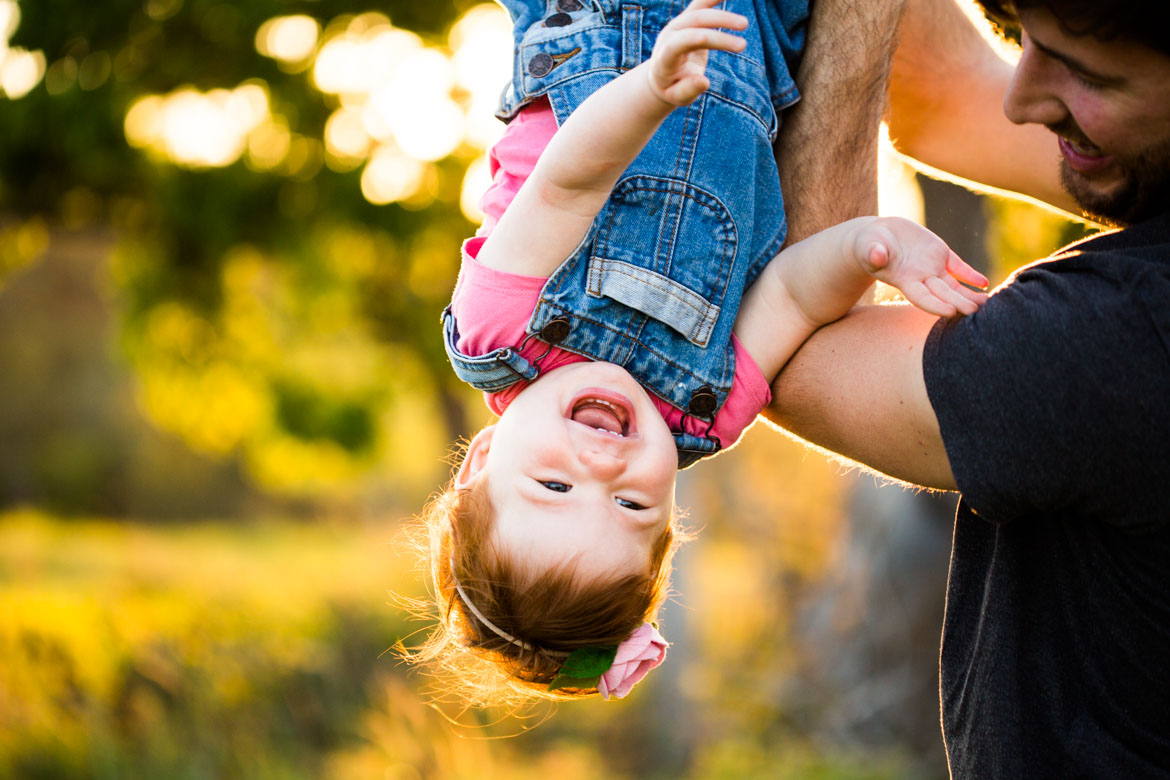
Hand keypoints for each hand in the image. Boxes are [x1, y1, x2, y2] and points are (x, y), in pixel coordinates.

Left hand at [647, 0, 747, 106]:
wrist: (661, 75)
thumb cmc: (672, 89)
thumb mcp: (678, 96)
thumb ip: (689, 89)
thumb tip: (704, 82)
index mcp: (665, 56)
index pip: (682, 42)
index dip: (703, 39)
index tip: (727, 48)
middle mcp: (668, 35)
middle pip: (694, 24)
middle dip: (720, 30)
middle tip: (744, 45)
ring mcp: (676, 25)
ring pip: (699, 11)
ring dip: (722, 15)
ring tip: (745, 23)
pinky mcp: (685, 19)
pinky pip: (699, 4)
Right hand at [853, 217, 989, 316]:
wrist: (879, 237)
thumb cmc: (868, 246)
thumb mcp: (868, 247)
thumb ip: (873, 253)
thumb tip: (876, 255)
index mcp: (904, 280)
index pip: (921, 296)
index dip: (934, 304)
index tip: (949, 312)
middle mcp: (921, 278)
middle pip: (942, 293)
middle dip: (958, 302)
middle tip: (975, 311)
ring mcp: (932, 268)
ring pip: (954, 285)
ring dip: (968, 294)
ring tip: (986, 302)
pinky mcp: (940, 255)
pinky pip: (958, 267)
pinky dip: (970, 275)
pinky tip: (983, 282)